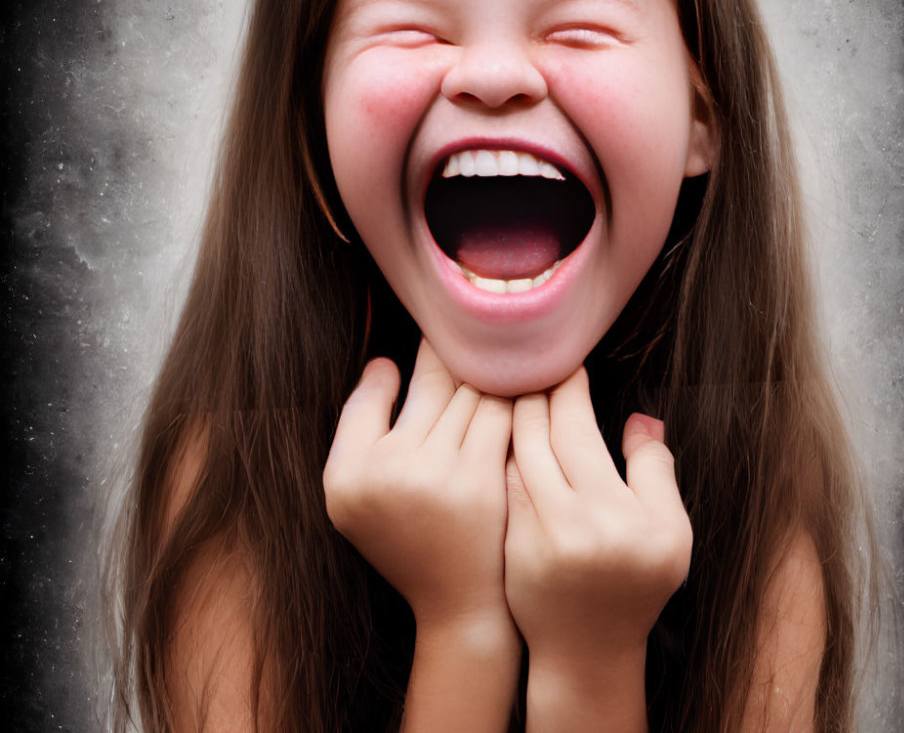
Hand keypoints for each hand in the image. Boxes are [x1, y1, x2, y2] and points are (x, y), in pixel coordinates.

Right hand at [324, 339, 513, 630]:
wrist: (457, 598)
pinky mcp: (480, 479)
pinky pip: (498, 414)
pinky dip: (513, 395)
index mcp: (346, 472)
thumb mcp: (356, 492)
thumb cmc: (408, 537)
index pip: (374, 390)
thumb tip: (386, 361)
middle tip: (479, 335)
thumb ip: (361, 424)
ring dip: (491, 370)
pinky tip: (528, 382)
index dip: (410, 359)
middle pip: (432, 384)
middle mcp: (384, 469)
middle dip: (458, 355)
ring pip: (470, 392)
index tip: (433, 337)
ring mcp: (434, 474)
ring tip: (507, 350)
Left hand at [504, 367, 691, 666]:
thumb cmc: (637, 587)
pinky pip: (501, 484)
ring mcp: (530, 534)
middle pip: (537, 435)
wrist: (587, 650)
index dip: (568, 390)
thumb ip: (656, 471)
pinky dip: (501, 451)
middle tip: (532, 365)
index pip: (577, 429)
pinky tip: (500, 430)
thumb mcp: (671, 532)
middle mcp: (567, 521)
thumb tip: (640, 418)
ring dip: (511, 416)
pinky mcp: (506, 544)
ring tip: (514, 388)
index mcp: (612, 511)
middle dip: (533, 393)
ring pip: (512, 455)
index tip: (568, 365)